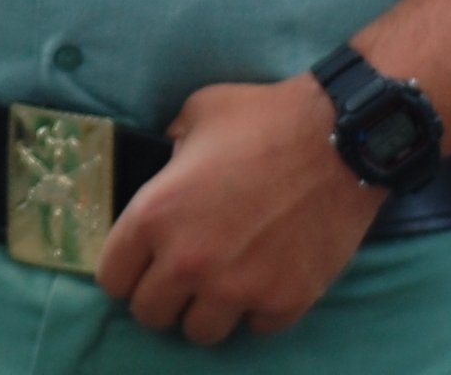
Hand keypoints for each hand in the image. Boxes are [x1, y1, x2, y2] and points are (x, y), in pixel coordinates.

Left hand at [95, 76, 383, 345]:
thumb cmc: (262, 118)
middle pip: (151, 314)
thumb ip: (169, 150)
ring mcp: (238, 288)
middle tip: (180, 277)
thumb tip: (168, 169)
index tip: (139, 264)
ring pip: (200, 333)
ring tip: (220, 284)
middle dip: (161, 296)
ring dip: (205, 310)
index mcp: (154, 215)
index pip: (111, 278)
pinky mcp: (285, 302)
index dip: (123, 271)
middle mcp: (189, 261)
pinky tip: (263, 279)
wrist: (339, 138)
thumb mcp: (194, 117)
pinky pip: (255, 327)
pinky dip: (257, 310)